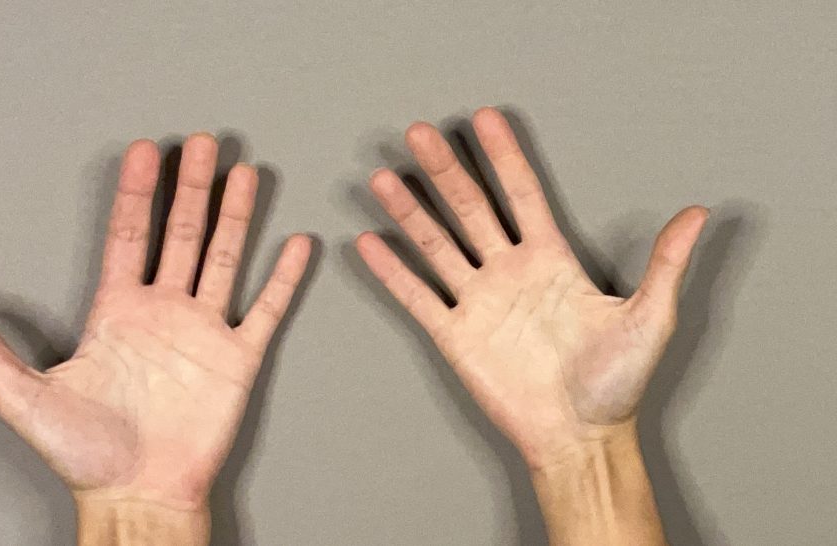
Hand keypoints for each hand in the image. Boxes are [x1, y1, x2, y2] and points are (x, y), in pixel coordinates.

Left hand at [0, 136, 310, 530]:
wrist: (138, 494)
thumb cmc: (85, 454)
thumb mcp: (22, 396)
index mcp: (116, 313)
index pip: (128, 236)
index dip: (134, 193)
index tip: (143, 152)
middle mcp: (162, 313)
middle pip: (180, 234)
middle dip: (191, 187)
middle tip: (201, 143)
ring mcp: (203, 332)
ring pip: (224, 259)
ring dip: (235, 216)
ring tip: (243, 175)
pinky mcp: (237, 359)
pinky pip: (266, 310)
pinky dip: (283, 278)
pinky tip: (294, 245)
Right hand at [356, 108, 706, 467]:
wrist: (580, 436)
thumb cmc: (617, 383)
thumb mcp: (650, 317)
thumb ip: (666, 263)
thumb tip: (700, 213)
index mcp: (551, 260)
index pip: (522, 194)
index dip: (505, 156)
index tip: (486, 118)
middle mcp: (509, 273)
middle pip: (470, 208)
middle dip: (446, 170)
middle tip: (422, 133)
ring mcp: (479, 302)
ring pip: (436, 245)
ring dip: (410, 212)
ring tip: (383, 178)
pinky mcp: (456, 336)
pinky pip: (418, 297)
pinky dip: (392, 271)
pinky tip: (371, 244)